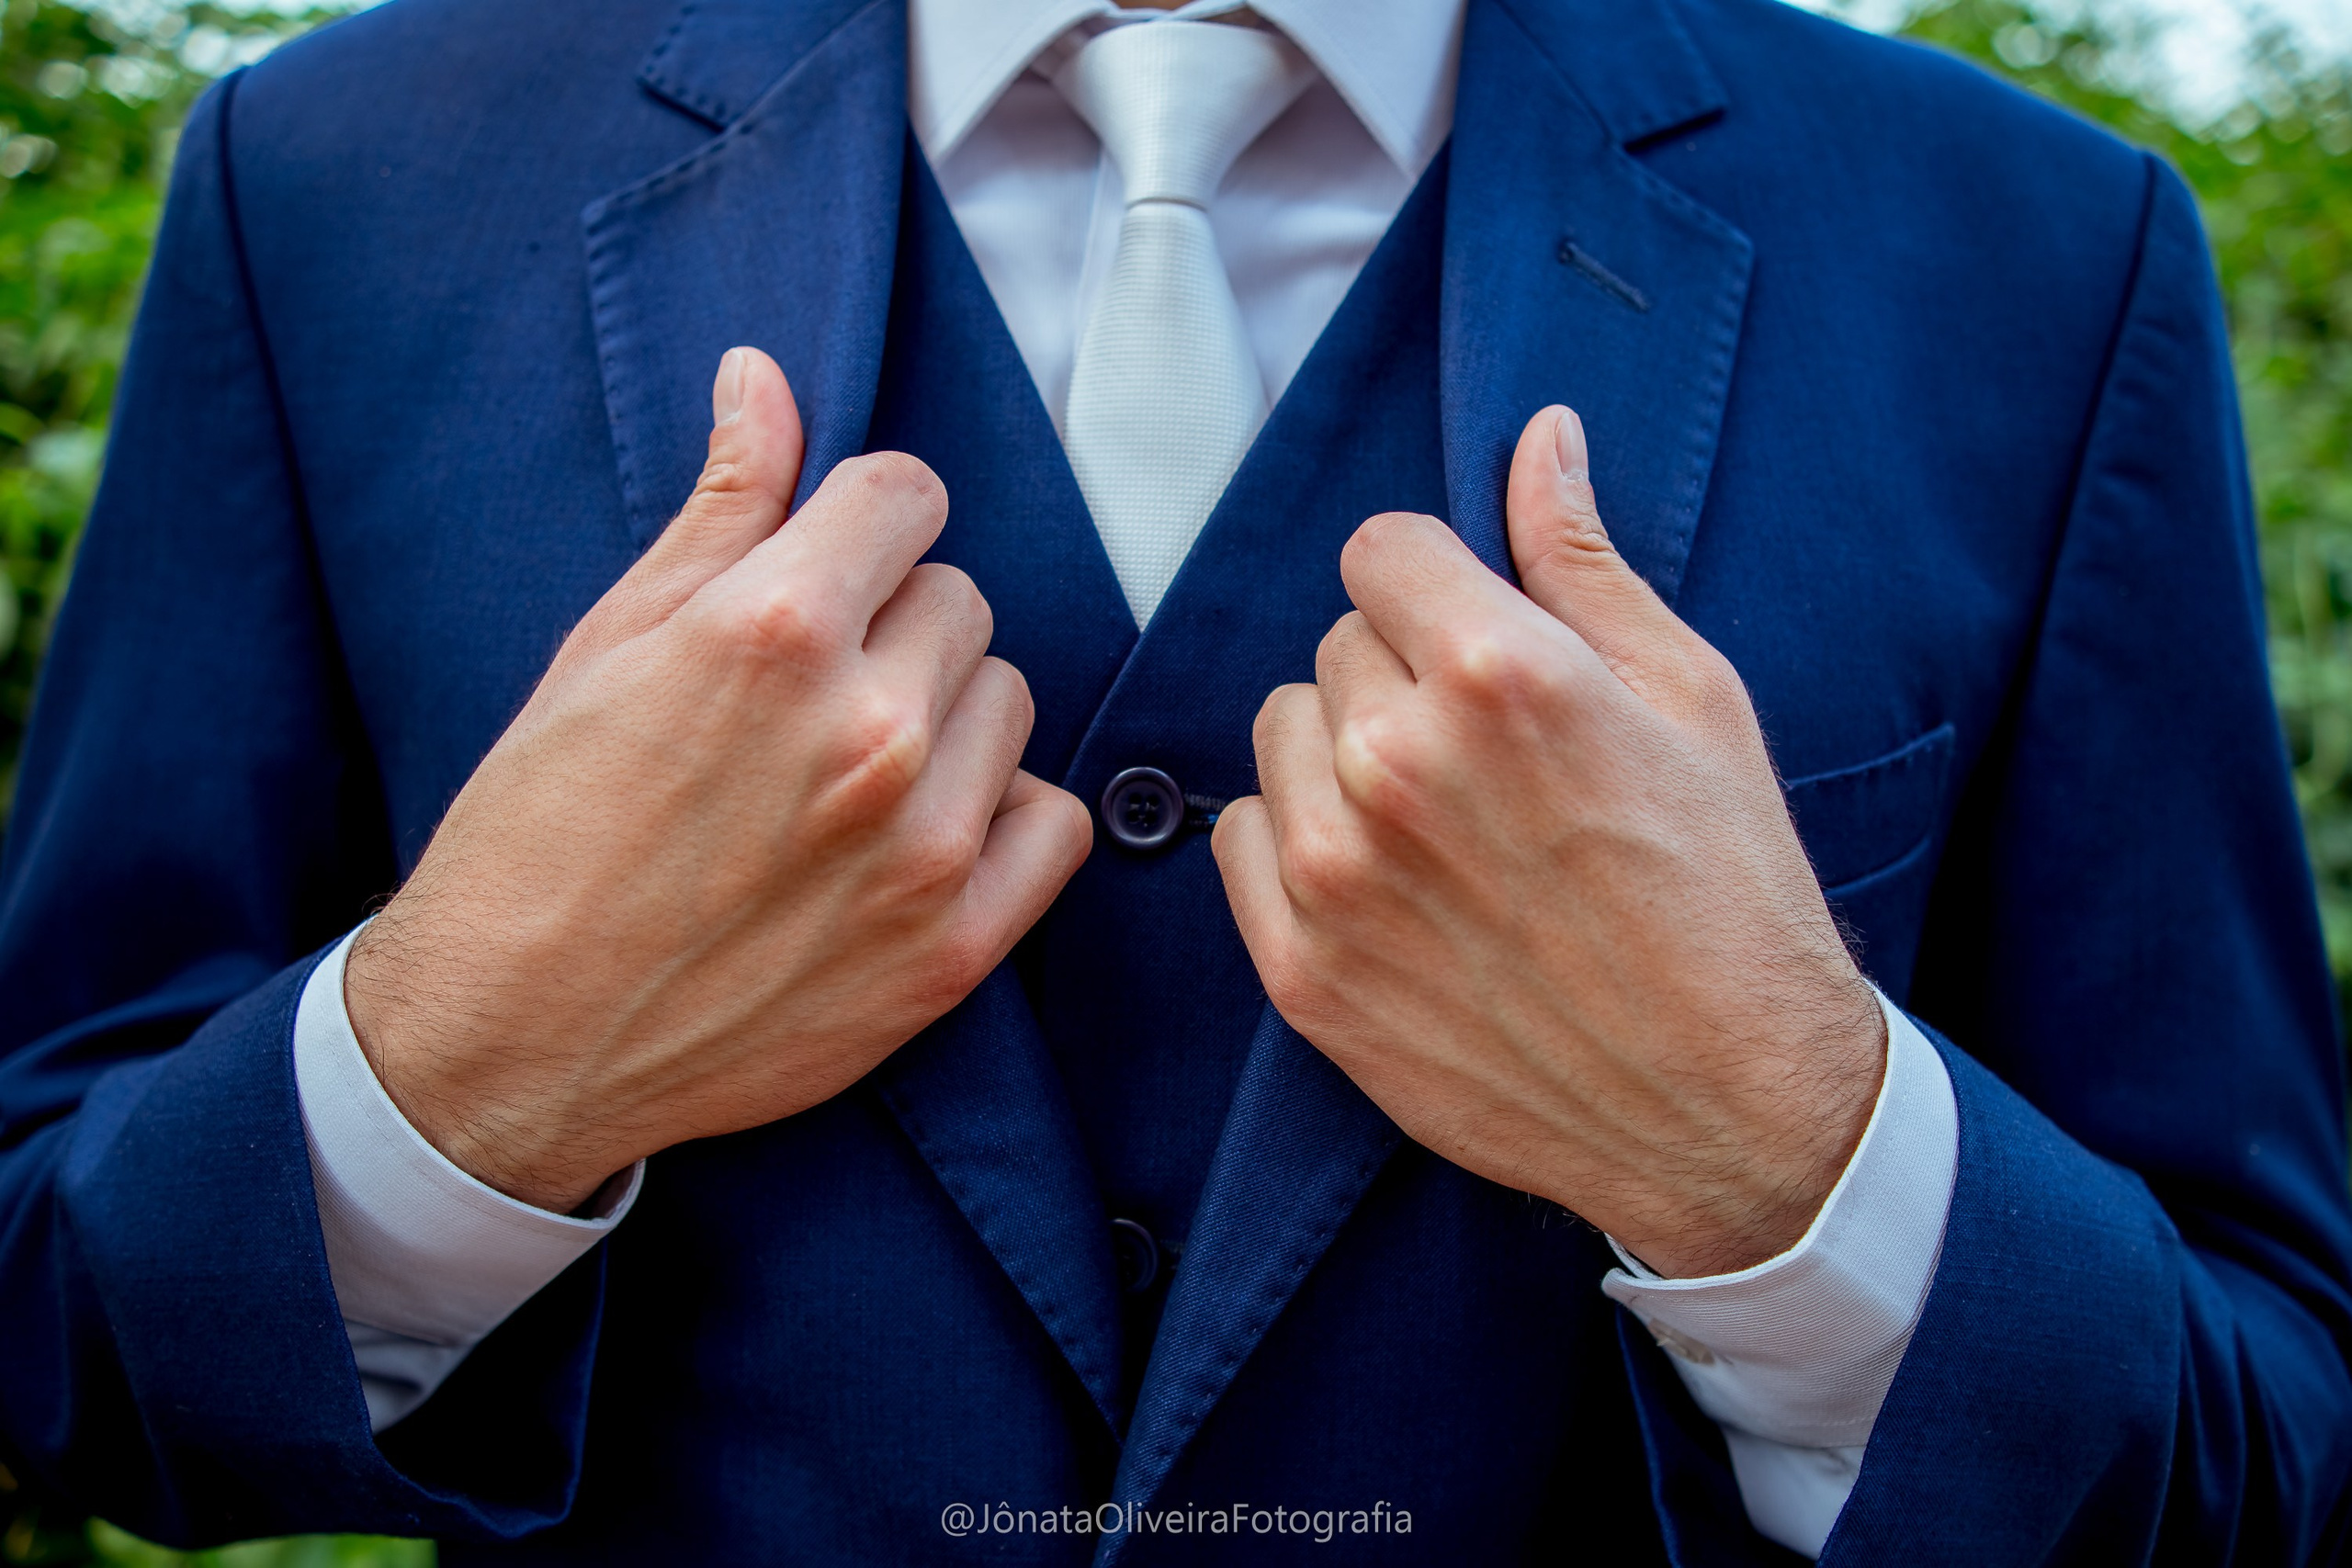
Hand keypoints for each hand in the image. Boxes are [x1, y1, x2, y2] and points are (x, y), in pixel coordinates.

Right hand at [345, 349, 1093, 1212]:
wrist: (511, 1041)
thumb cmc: (539, 832)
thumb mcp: (607, 647)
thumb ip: (718, 510)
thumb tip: (762, 379)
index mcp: (774, 631)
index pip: (905, 496)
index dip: (863, 523)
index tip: (831, 566)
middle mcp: (869, 730)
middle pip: (960, 599)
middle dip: (893, 623)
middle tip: (807, 695)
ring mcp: (922, 846)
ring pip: (1008, 701)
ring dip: (946, 717)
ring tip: (848, 771)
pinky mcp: (952, 948)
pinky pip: (1054, 824)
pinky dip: (1002, 819)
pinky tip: (916, 834)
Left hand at [1213, 406, 1882, 1276]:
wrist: (1734, 1106)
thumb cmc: (1731, 893)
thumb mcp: (1693, 698)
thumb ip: (1584, 560)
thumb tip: (1540, 437)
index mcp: (1497, 672)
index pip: (1380, 549)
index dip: (1434, 584)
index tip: (1474, 634)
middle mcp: (1395, 762)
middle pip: (1336, 642)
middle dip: (1401, 672)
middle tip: (1489, 754)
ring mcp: (1336, 874)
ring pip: (1281, 736)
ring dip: (1341, 756)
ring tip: (1441, 822)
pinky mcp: (1303, 972)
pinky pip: (1242, 843)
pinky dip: (1299, 845)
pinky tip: (1391, 883)